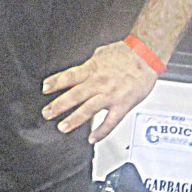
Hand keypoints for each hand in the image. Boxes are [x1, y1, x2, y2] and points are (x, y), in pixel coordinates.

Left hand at [41, 40, 158, 142]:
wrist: (146, 55)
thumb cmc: (127, 53)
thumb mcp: (102, 54)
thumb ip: (90, 64)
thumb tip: (82, 68)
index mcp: (92, 69)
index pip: (69, 76)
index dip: (55, 82)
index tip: (45, 88)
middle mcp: (98, 82)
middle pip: (75, 94)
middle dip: (59, 105)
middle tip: (47, 113)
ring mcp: (110, 94)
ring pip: (89, 109)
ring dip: (74, 119)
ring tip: (63, 127)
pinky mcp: (122, 104)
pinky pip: (110, 121)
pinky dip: (101, 131)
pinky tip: (92, 138)